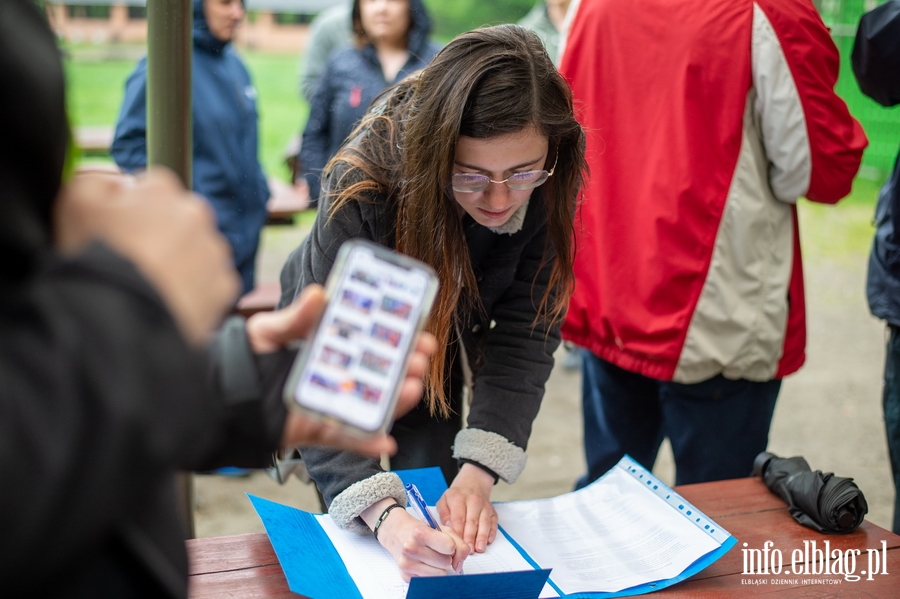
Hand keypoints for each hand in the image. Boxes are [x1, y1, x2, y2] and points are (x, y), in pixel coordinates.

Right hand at [54, 168, 238, 345]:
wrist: (120, 318)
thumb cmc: (95, 259)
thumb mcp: (76, 205)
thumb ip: (99, 182)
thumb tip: (120, 185)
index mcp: (163, 190)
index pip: (153, 188)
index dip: (134, 210)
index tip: (122, 232)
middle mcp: (197, 215)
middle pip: (180, 220)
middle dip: (162, 235)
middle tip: (136, 262)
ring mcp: (214, 251)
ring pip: (198, 252)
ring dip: (181, 263)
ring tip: (152, 286)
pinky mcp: (225, 286)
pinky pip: (211, 285)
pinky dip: (195, 292)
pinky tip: (169, 302)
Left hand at [245, 284, 436, 455]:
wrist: (216, 396)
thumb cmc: (242, 361)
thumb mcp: (268, 331)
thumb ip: (294, 317)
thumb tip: (320, 294)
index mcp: (327, 353)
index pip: (368, 344)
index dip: (394, 337)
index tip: (416, 328)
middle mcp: (333, 380)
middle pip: (378, 375)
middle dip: (405, 365)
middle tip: (422, 354)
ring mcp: (328, 407)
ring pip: (371, 406)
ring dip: (397, 400)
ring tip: (412, 386)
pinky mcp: (316, 432)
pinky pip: (346, 440)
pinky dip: (367, 444)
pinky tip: (387, 441)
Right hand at [361, 498, 469, 579]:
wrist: (398, 534)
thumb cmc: (423, 531)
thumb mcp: (443, 530)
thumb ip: (459, 545)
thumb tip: (459, 566)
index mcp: (420, 533)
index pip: (450, 547)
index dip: (451, 546)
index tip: (445, 543)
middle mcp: (410, 548)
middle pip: (446, 563)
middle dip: (445, 557)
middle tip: (435, 550)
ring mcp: (406, 563)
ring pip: (439, 574)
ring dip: (439, 567)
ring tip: (430, 556)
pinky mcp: (405, 575)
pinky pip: (429, 580)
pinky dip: (430, 572)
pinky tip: (422, 562)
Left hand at [437, 463, 497, 553]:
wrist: (472, 484)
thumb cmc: (456, 497)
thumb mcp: (444, 501)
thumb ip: (444, 513)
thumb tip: (448, 526)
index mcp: (459, 498)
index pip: (458, 517)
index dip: (458, 531)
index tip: (456, 543)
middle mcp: (474, 501)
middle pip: (472, 521)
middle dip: (470, 537)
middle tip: (468, 550)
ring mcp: (485, 506)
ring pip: (484, 522)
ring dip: (482, 536)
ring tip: (479, 548)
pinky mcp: (493, 512)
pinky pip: (494, 522)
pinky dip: (492, 532)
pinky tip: (489, 541)